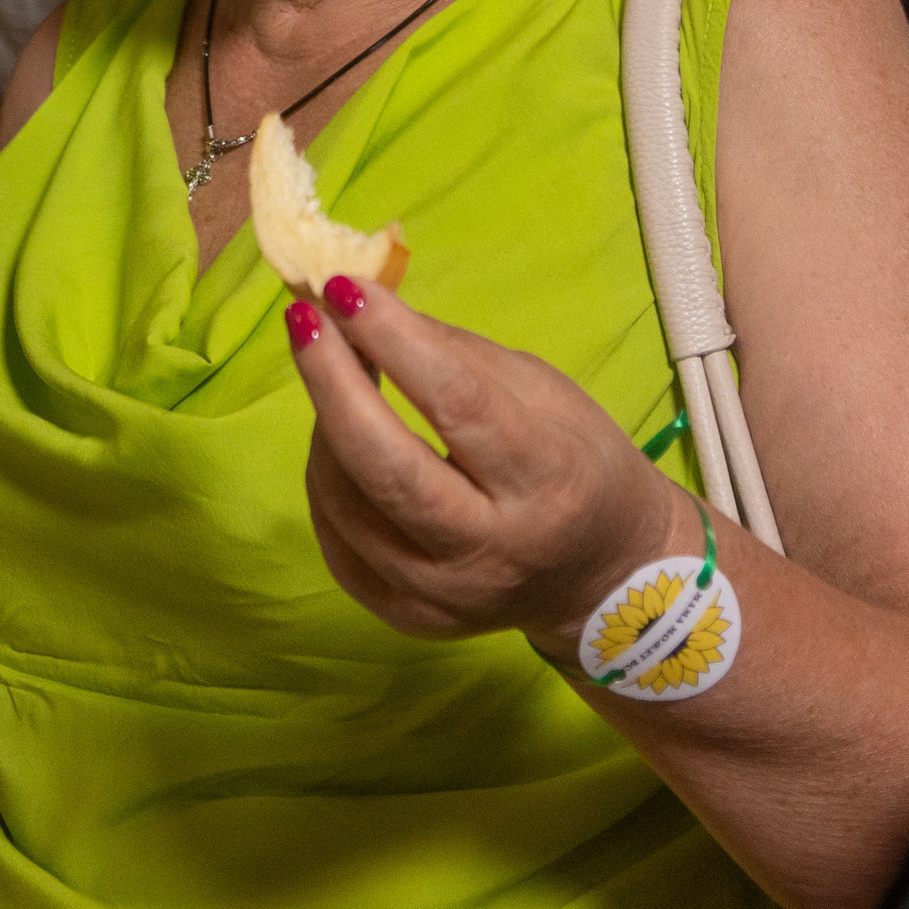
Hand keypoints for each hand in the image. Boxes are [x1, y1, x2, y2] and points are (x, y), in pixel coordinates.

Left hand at [286, 276, 681, 646]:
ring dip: (324, 425)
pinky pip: (339, 545)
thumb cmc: (577, 463)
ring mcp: (447, 597)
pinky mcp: (410, 620)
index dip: (393, 339)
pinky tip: (338, 438)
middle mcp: (494, 551)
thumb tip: (363, 306)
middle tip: (305, 319)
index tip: (346, 287)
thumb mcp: (543, 390)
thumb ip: (452, 353)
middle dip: (332, 383)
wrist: (604, 577)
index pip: (457, 403)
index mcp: (547, 480)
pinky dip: (328, 481)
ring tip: (330, 371)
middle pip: (387, 467)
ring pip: (348, 505)